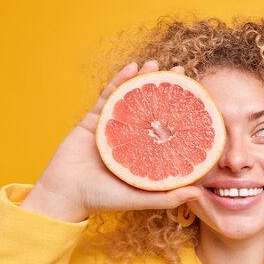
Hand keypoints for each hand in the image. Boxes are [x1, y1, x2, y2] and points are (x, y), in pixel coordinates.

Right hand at [21, 61, 201, 221]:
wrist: (64, 194)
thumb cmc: (103, 200)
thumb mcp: (140, 198)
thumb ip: (168, 197)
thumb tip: (199, 193)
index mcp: (145, 154)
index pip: (168, 130)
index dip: (182, 113)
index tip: (198, 98)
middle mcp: (132, 138)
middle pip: (152, 108)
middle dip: (166, 88)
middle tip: (180, 71)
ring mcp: (113, 127)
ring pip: (131, 98)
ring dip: (143, 79)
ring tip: (155, 63)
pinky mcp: (94, 120)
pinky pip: (108, 96)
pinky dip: (120, 81)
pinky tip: (132, 67)